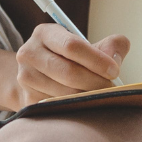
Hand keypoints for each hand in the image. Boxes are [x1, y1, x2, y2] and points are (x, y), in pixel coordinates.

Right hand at [14, 23, 129, 105]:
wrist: (36, 76)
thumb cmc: (67, 59)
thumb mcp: (85, 45)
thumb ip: (109, 46)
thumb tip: (115, 58)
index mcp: (44, 33)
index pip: (72, 46)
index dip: (97, 60)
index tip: (114, 70)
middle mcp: (29, 53)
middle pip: (69, 72)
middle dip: (96, 82)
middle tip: (111, 88)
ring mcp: (25, 78)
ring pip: (64, 93)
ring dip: (88, 97)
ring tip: (100, 96)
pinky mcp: (27, 100)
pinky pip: (58, 107)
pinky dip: (76, 108)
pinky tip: (85, 104)